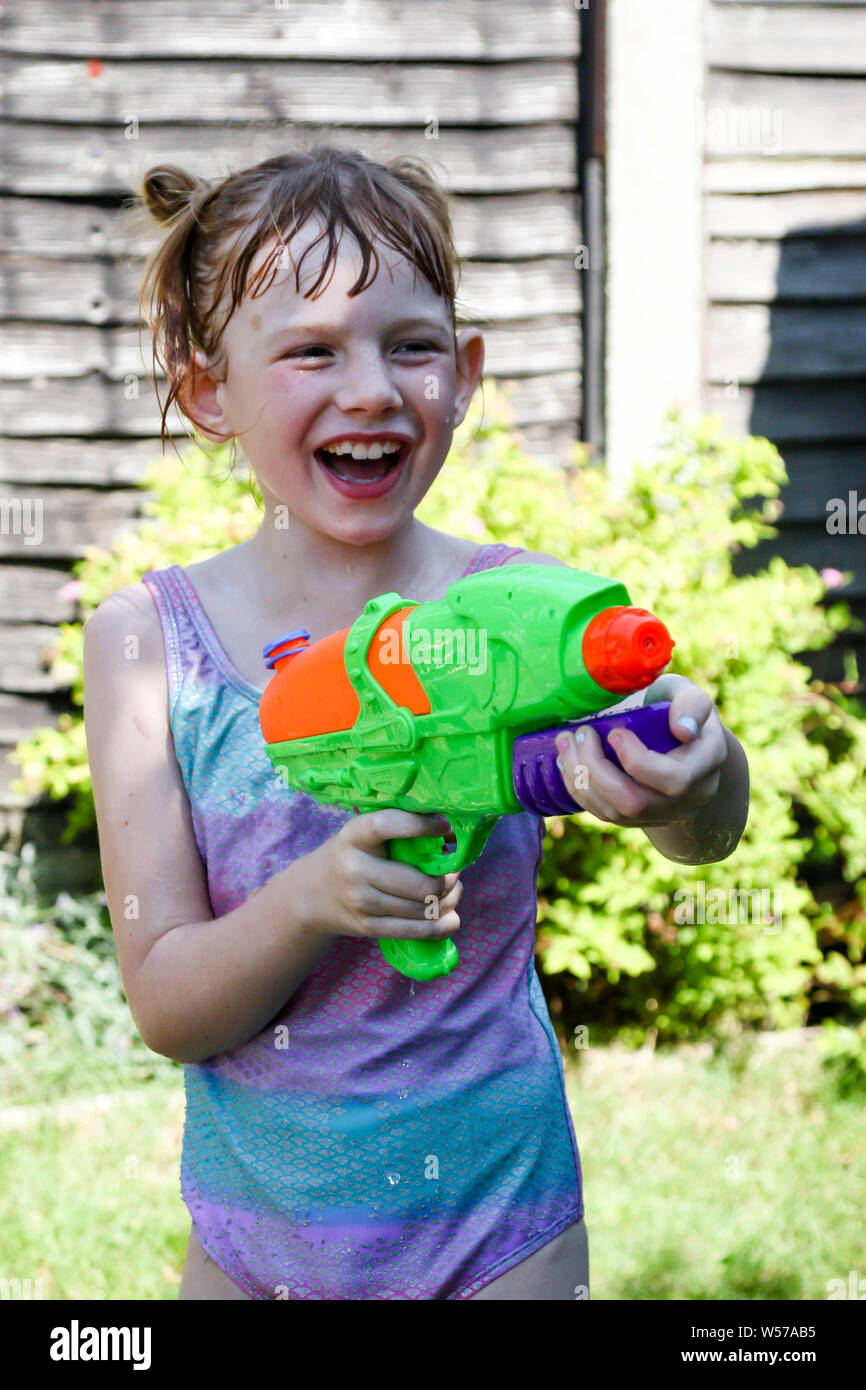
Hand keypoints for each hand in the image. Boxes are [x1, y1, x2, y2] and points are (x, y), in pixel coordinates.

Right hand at [301, 809, 463, 941]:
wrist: (312, 894)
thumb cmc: (352, 855)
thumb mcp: (364, 833)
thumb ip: (400, 828)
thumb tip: (453, 834)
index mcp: (355, 835)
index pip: (388, 825)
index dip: (420, 825)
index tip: (443, 826)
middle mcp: (355, 868)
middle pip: (418, 883)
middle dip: (447, 880)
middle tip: (454, 873)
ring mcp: (361, 901)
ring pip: (421, 909)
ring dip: (447, 901)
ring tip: (453, 892)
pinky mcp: (368, 926)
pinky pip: (413, 931)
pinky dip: (439, 926)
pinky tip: (450, 918)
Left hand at [555, 675, 727, 827]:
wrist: (681, 737)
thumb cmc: (680, 709)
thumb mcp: (690, 694)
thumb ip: (690, 704)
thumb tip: (683, 730)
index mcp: (708, 764)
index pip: (676, 779)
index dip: (638, 761)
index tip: (614, 733)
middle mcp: (690, 798)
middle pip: (637, 803)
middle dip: (597, 770)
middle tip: (579, 734)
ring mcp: (664, 813)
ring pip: (616, 813)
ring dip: (581, 780)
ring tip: (565, 743)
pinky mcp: (640, 818)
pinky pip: (606, 814)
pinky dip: (580, 790)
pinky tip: (567, 763)